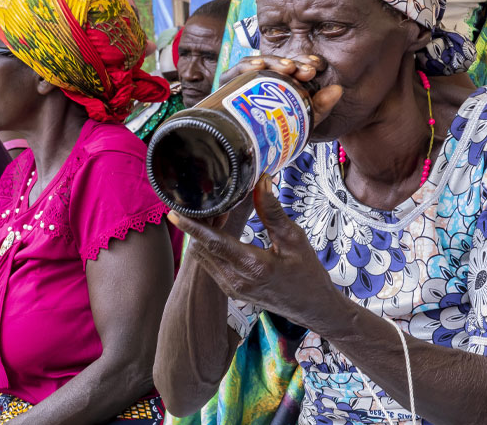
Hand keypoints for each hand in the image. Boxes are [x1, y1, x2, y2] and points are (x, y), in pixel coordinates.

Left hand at [168, 176, 344, 330]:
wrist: (312, 305)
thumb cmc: (307, 272)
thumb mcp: (294, 238)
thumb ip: (272, 211)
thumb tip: (261, 182)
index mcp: (253, 266)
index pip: (214, 242)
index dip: (192, 227)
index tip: (174, 213)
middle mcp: (237, 280)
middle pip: (203, 248)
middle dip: (199, 225)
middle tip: (206, 203)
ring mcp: (231, 288)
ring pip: (204, 257)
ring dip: (204, 237)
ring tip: (216, 214)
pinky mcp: (231, 291)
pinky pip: (212, 266)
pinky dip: (212, 248)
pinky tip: (222, 233)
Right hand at [219, 54, 342, 124]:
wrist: (247, 153)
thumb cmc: (277, 135)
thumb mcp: (303, 120)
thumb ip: (321, 106)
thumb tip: (338, 89)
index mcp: (283, 83)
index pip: (294, 67)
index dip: (305, 62)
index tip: (316, 67)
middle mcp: (265, 79)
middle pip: (278, 64)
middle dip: (294, 64)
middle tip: (307, 71)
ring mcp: (247, 81)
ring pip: (261, 63)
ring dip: (275, 62)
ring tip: (289, 68)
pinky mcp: (230, 85)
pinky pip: (237, 70)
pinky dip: (247, 65)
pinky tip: (259, 66)